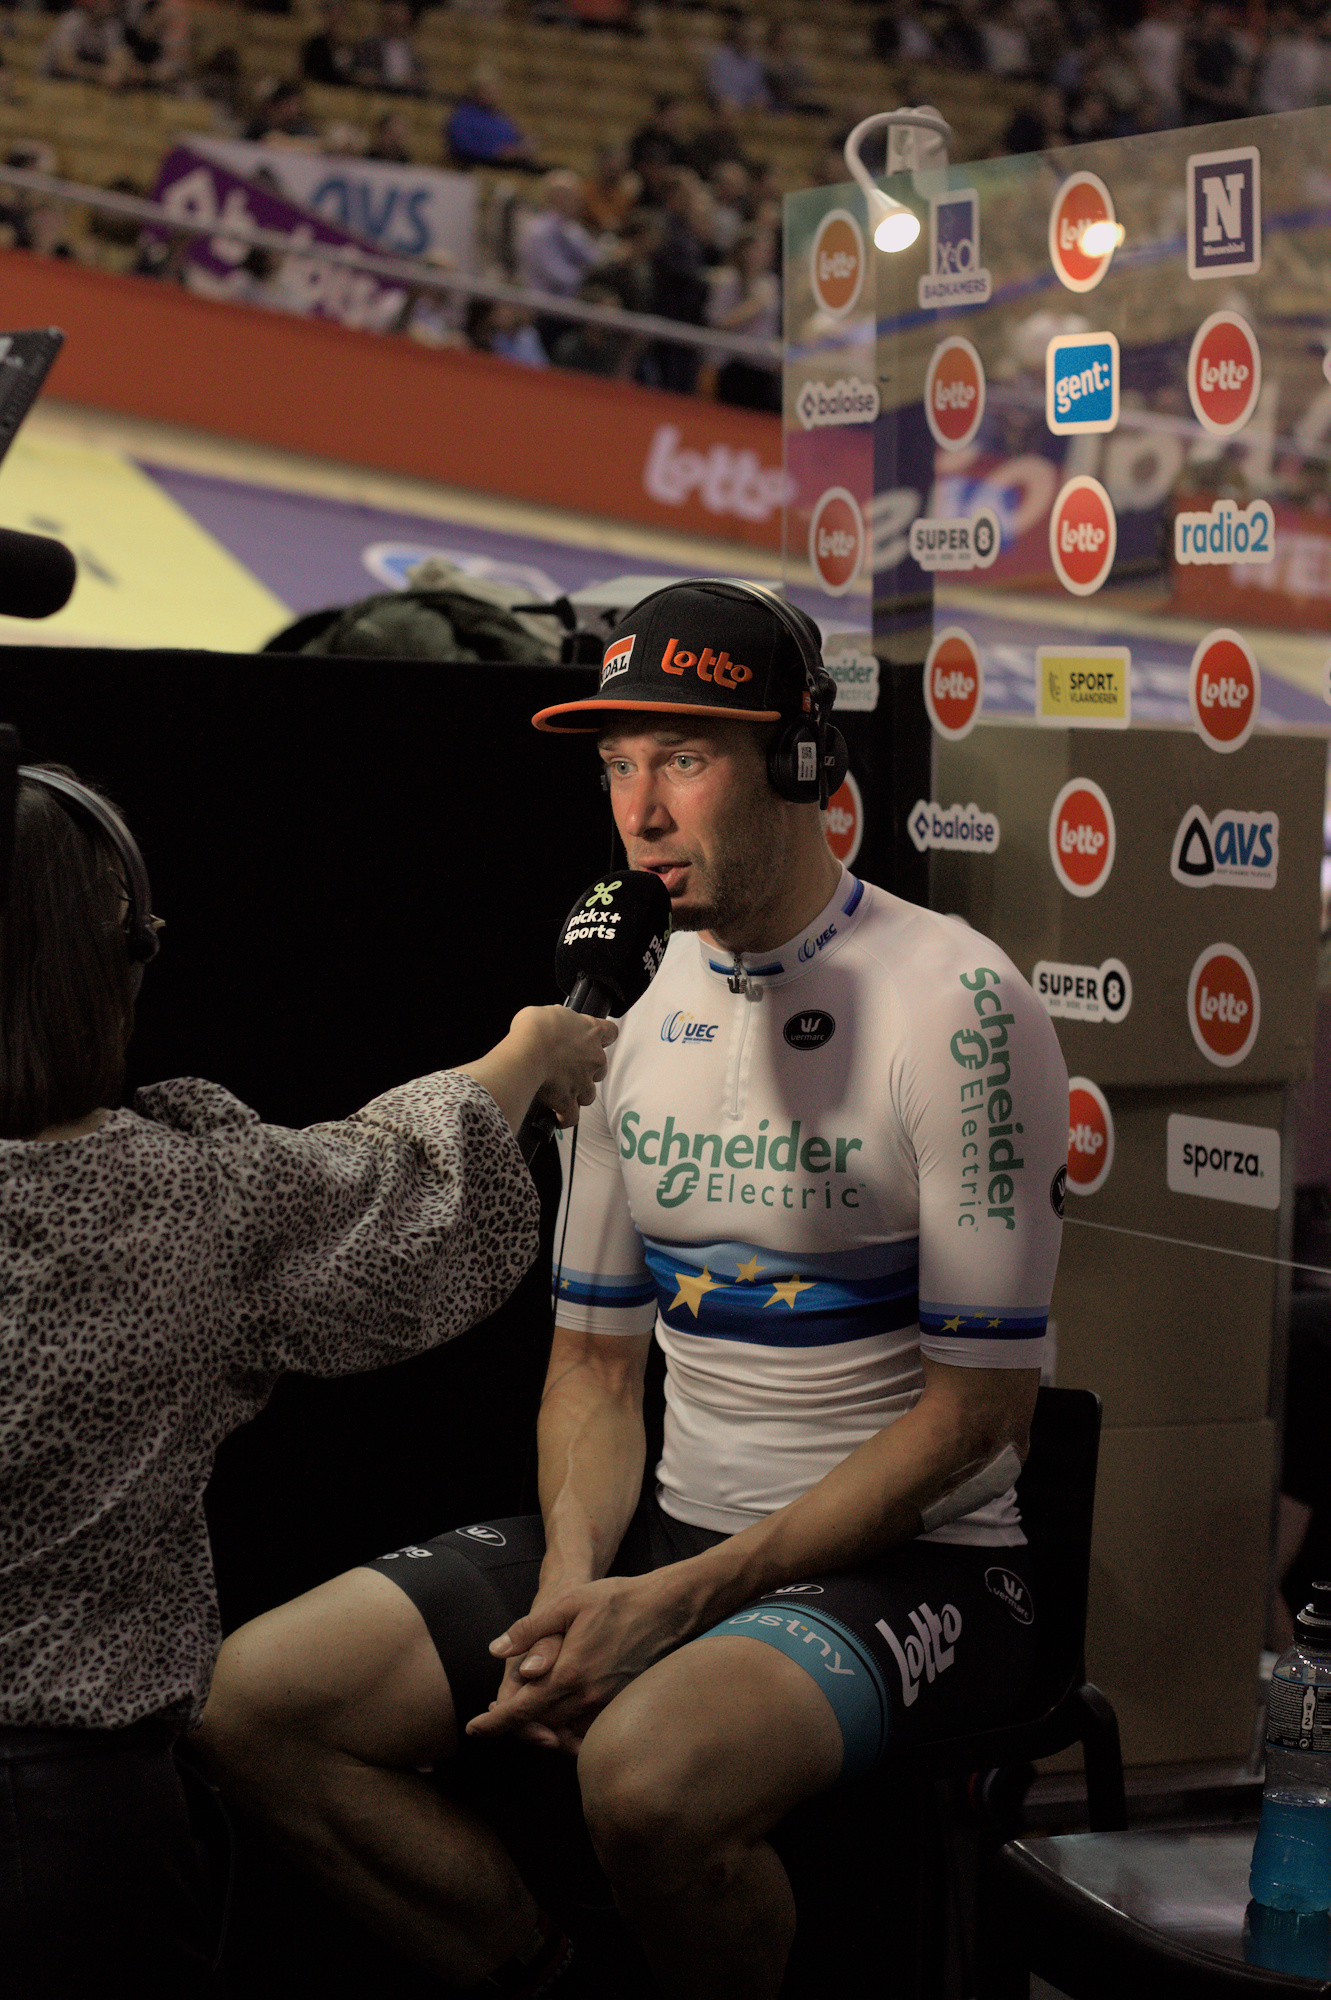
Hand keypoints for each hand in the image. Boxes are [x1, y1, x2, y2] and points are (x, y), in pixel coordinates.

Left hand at [465, 1572, 686, 1751]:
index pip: (521, 1710)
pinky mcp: (620, 1706)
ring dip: (539, 1731)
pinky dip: (567, 1734)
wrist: (667, 1609)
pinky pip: (587, 1733)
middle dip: (512, 1726)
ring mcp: (606, 1705)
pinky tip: (559, 1723)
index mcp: (569, 1673)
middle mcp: (587, 1697)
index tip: (474, 1729)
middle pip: (538, 1727)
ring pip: (562, 1734)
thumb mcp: (568, 1603)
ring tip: (522, 1721)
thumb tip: (496, 1650)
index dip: (494, 1723)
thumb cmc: (617, 1600)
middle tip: (493, 1716)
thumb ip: (529, 1629)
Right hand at [511, 1006, 615, 1128]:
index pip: (611, 1032)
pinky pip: (572, 1117)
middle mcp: (593, 1058)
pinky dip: (565, 1118)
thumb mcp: (549, 1012)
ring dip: (577, 1094)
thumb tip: (552, 1025)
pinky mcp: (569, 1100)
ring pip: (588, 1094)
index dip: (604, 1037)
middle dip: (587, 1071)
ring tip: (561, 1092)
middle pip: (600, 1069)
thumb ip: (559, 1021)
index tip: (597, 1040)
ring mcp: (584, 1081)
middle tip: (568, 1068)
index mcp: (591, 1031)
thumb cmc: (536, 1027)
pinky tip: (558, 1118)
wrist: (528, 1050)